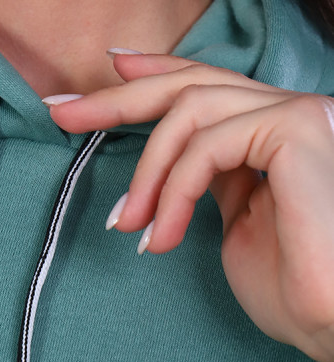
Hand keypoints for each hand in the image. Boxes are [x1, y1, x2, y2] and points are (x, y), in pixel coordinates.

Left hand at [46, 52, 333, 361]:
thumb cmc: (293, 291)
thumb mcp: (235, 224)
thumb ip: (208, 181)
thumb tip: (165, 167)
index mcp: (277, 134)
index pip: (209, 86)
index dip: (156, 73)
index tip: (107, 71)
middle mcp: (292, 114)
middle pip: (193, 82)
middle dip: (119, 97)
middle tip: (62, 114)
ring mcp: (299, 115)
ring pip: (191, 111)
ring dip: (145, 171)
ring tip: (126, 225)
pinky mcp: (297, 128)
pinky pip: (206, 145)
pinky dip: (172, 190)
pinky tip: (159, 237)